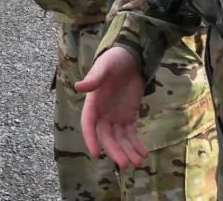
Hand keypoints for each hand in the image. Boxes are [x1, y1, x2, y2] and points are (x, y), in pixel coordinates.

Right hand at [76, 46, 147, 169]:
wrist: (130, 58)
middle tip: (125, 164)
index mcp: (93, 103)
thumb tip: (79, 86)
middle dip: (115, 151)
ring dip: (128, 151)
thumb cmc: (114, 60)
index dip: (90, 139)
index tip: (96, 154)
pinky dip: (136, 144)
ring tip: (138, 162)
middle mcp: (103, 113)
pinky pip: (131, 134)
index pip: (89, 124)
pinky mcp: (129, 117)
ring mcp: (116, 117)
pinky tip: (144, 153)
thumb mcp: (104, 66)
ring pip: (120, 139)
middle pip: (107, 137)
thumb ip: (94, 78)